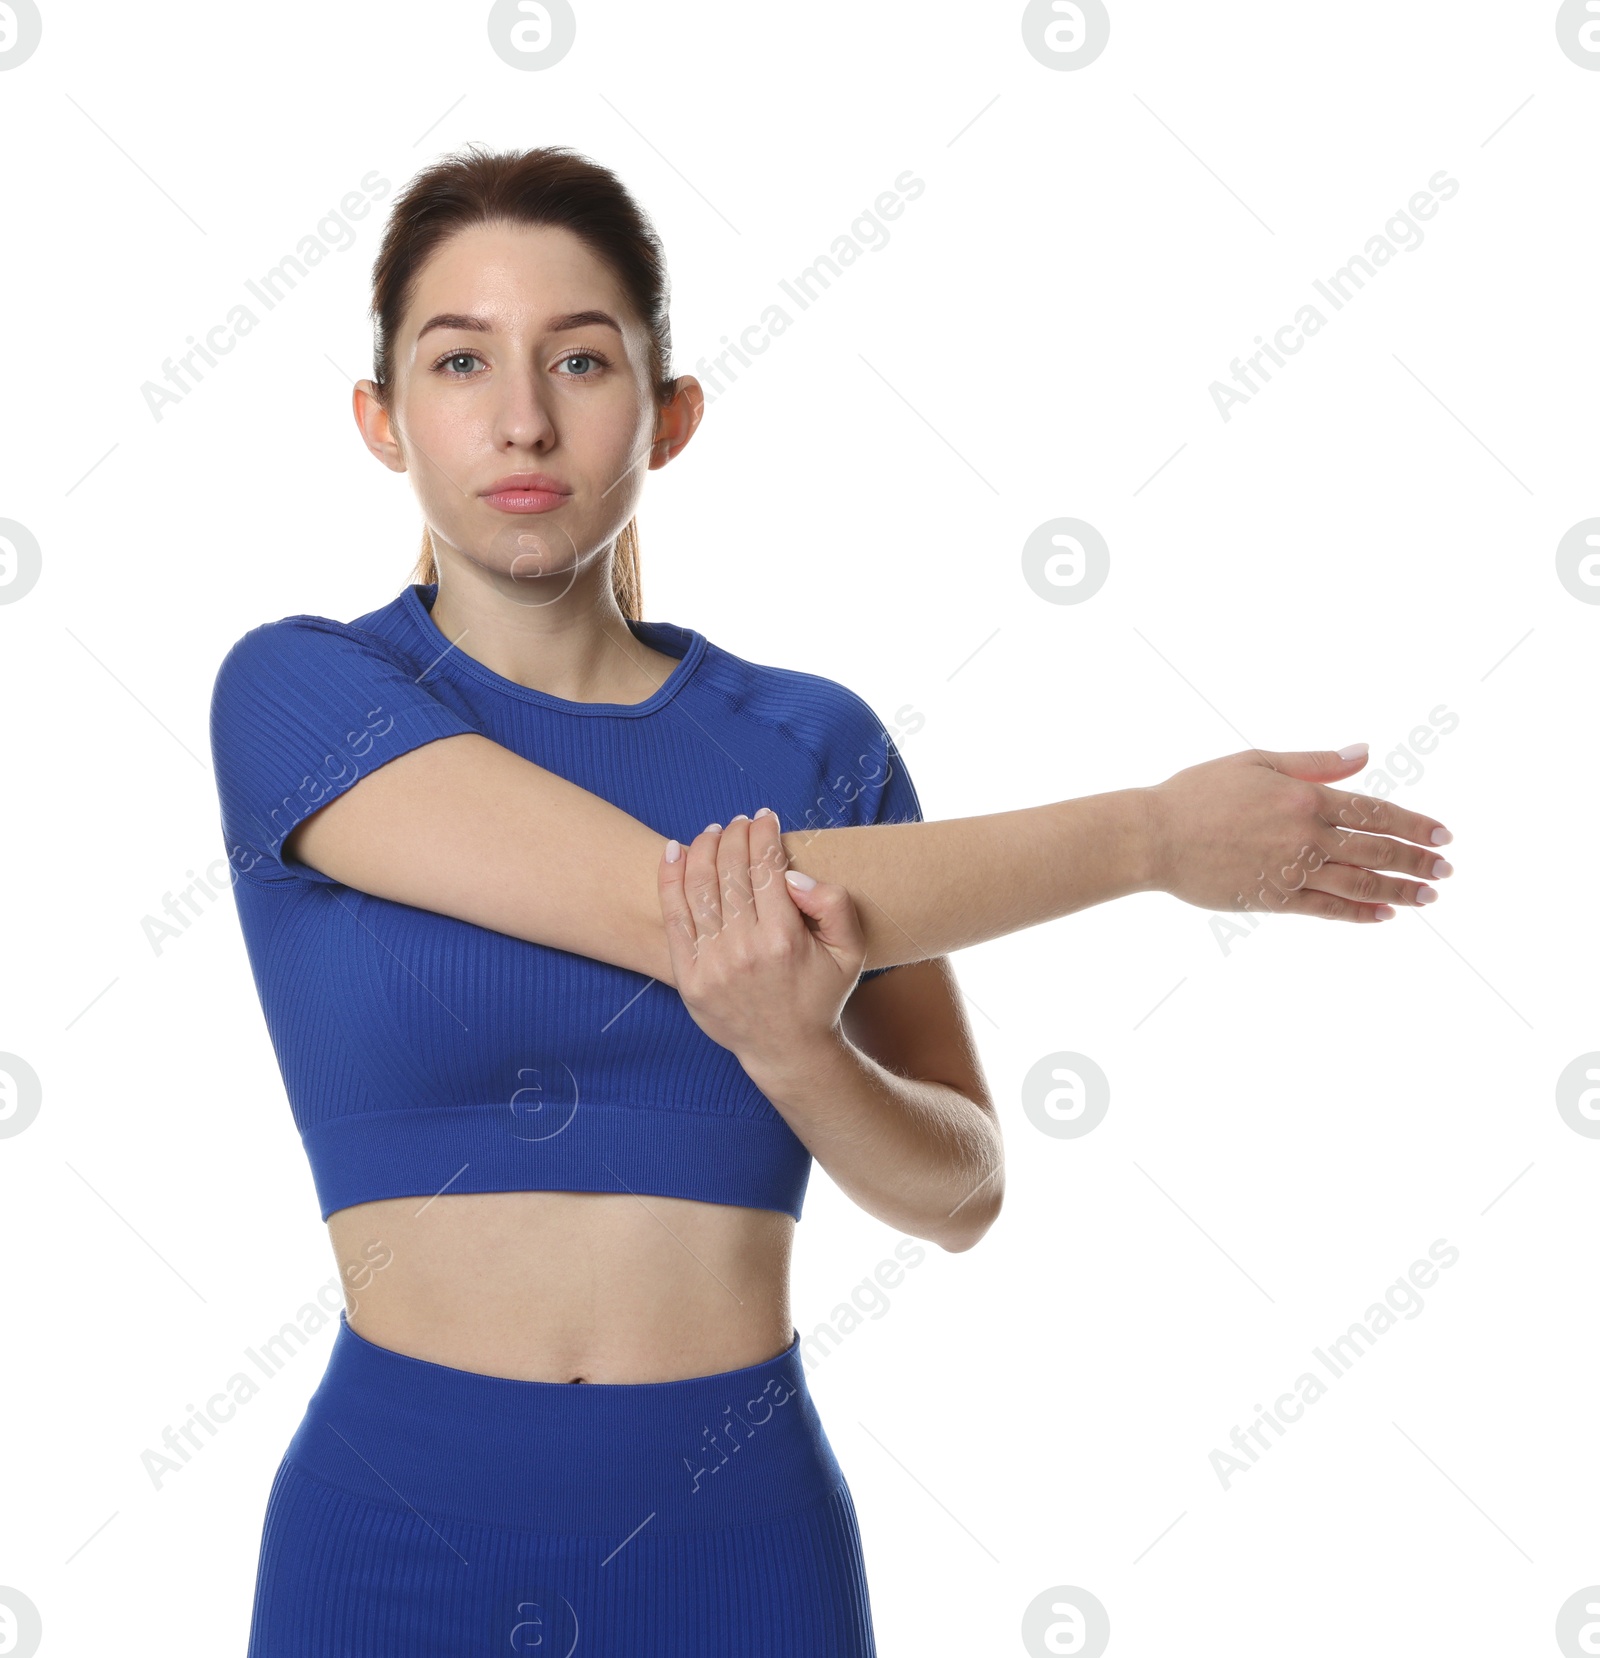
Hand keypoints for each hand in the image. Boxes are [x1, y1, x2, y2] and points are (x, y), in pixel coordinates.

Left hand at [657, 809, 866, 1069]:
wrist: (786, 1051)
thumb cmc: (821, 995)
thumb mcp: (850, 951)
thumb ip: (834, 905)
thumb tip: (792, 876)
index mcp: (784, 938)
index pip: (766, 868)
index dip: (763, 834)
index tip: (765, 817)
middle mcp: (744, 949)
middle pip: (730, 871)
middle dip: (734, 835)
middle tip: (739, 822)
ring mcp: (713, 963)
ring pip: (699, 886)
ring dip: (703, 848)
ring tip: (713, 831)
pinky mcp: (689, 976)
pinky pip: (674, 916)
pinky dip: (670, 878)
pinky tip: (675, 852)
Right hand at [1142, 746, 1453, 921]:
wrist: (1153, 836)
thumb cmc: (1197, 793)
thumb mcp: (1255, 761)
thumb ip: (1314, 762)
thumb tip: (1364, 753)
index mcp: (1304, 797)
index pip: (1374, 812)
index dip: (1413, 824)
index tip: (1442, 835)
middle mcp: (1305, 836)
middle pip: (1376, 850)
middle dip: (1416, 861)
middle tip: (1445, 870)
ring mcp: (1290, 871)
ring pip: (1358, 883)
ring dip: (1398, 891)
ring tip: (1427, 897)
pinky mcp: (1272, 899)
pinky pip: (1326, 909)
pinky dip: (1358, 913)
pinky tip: (1381, 915)